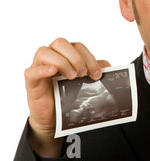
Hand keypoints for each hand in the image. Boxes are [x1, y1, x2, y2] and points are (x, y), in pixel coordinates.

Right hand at [24, 38, 109, 156]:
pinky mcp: (31, 81)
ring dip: (62, 62)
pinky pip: (31, 71)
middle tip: (83, 74)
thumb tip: (107, 66)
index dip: (89, 57)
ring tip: (72, 77)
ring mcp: (39, 67)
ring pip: (44, 52)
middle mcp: (51, 56)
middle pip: (60, 43)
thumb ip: (94, 71)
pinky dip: (43, 69)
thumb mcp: (85, 81)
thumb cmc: (68, 95)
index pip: (77, 46)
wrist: (55, 117)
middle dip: (76, 57)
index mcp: (65, 54)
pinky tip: (53, 71)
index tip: (97, 74)